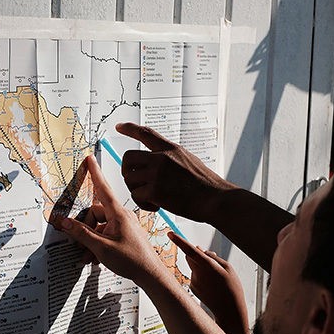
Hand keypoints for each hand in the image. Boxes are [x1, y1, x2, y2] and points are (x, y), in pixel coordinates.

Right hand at [61, 156, 167, 286]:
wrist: (150, 275)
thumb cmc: (132, 260)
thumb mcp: (101, 247)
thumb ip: (81, 234)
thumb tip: (64, 223)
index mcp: (118, 214)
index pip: (102, 189)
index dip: (94, 173)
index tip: (90, 159)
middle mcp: (122, 216)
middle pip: (95, 214)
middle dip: (84, 229)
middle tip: (79, 245)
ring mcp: (124, 226)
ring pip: (99, 227)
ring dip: (90, 240)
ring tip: (87, 256)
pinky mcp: (125, 235)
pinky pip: (106, 234)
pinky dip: (98, 244)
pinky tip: (95, 258)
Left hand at [117, 122, 232, 221]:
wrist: (215, 199)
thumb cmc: (206, 185)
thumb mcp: (189, 160)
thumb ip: (171, 158)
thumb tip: (158, 162)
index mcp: (170, 149)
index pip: (146, 133)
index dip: (130, 128)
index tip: (118, 126)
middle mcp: (161, 158)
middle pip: (127, 158)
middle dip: (127, 172)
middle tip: (137, 183)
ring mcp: (157, 173)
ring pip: (130, 179)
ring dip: (137, 191)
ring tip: (152, 198)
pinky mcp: (155, 190)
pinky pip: (137, 196)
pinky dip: (144, 204)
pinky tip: (157, 206)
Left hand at [168, 232, 251, 333]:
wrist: (229, 311)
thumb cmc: (232, 288)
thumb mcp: (228, 268)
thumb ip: (213, 257)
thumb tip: (200, 250)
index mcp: (207, 266)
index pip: (190, 250)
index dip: (179, 241)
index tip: (170, 233)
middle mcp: (198, 273)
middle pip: (190, 256)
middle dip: (196, 254)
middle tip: (211, 260)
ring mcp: (193, 281)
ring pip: (194, 267)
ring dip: (202, 268)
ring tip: (216, 279)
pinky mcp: (192, 288)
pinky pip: (196, 276)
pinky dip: (202, 277)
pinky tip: (212, 286)